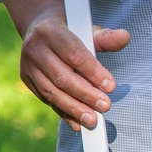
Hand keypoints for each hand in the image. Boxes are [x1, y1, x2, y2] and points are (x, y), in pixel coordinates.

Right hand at [0, 0, 129, 129]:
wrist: (40, 29)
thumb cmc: (69, 30)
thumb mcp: (86, 28)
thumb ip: (105, 37)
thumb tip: (124, 38)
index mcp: (50, 31)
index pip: (74, 54)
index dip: (93, 72)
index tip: (110, 86)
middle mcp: (34, 49)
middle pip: (61, 77)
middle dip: (85, 94)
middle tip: (105, 106)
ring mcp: (28, 66)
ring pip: (52, 92)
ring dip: (73, 108)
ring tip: (92, 120)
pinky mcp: (27, 81)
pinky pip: (47, 100)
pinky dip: (64, 113)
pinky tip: (77, 123)